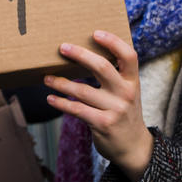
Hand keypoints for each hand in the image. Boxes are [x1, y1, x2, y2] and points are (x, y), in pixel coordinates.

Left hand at [45, 30, 154, 181]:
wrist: (134, 148)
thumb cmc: (124, 113)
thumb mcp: (126, 93)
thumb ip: (114, 76)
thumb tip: (83, 53)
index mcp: (133, 82)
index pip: (129, 56)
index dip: (113, 42)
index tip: (95, 32)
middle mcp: (126, 93)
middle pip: (103, 67)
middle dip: (80, 55)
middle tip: (61, 47)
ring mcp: (116, 110)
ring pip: (82, 90)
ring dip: (60, 83)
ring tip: (46, 78)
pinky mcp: (103, 124)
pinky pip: (77, 109)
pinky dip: (61, 103)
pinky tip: (51, 98)